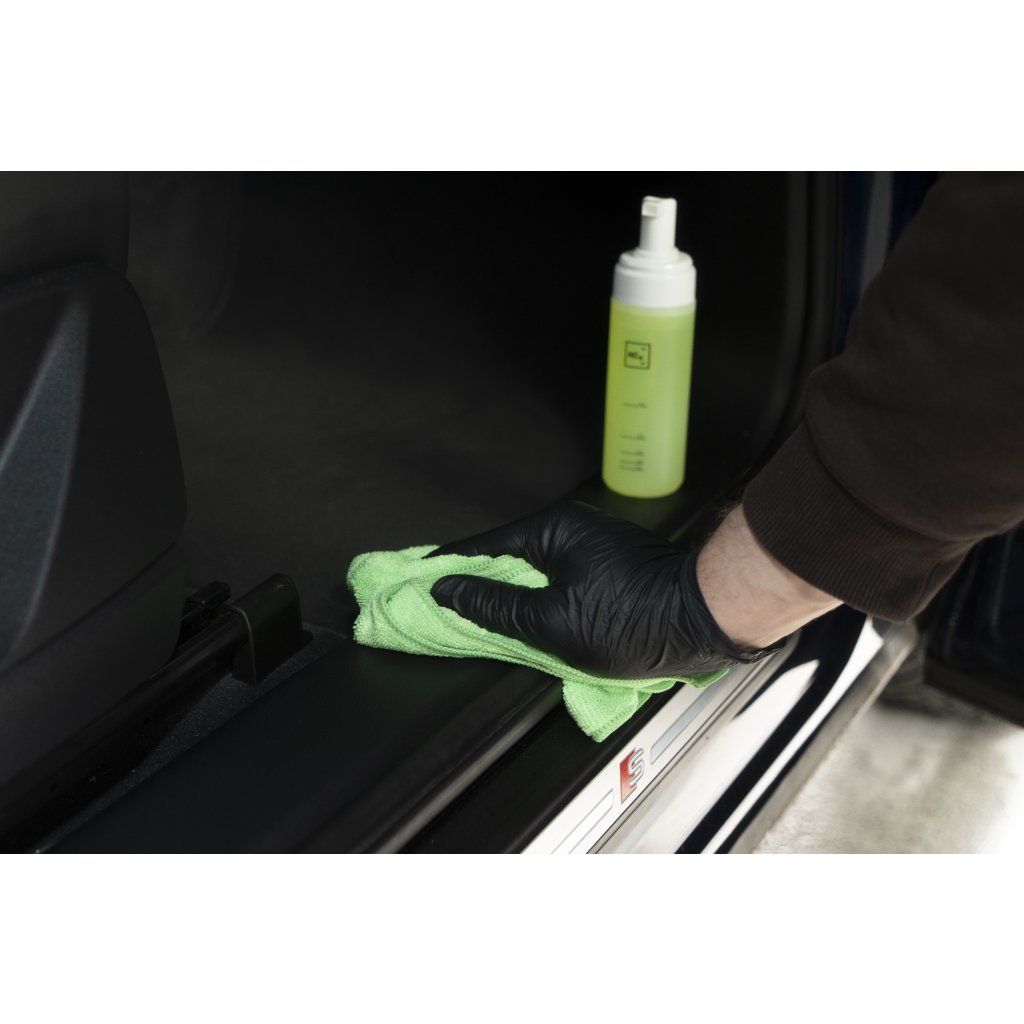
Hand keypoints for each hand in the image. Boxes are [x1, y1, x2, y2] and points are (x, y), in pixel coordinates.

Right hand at [429, 500, 772, 678]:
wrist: (704, 620)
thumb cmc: (632, 619)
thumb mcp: (553, 621)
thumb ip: (497, 607)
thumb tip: (450, 590)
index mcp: (553, 530)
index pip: (484, 547)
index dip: (448, 566)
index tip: (416, 577)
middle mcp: (569, 529)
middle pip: (505, 556)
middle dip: (473, 580)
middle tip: (437, 602)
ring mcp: (588, 546)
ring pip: (530, 570)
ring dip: (503, 592)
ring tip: (469, 615)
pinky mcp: (603, 566)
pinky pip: (552, 578)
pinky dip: (531, 597)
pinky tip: (516, 618)